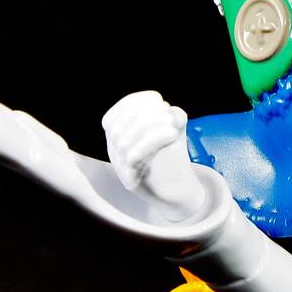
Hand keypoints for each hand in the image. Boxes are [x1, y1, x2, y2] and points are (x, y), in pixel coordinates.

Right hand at [102, 91, 206, 221]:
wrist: (177, 191)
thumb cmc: (172, 157)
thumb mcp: (171, 130)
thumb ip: (170, 116)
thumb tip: (171, 112)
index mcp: (118, 136)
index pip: (116, 113)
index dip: (136, 101)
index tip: (159, 100)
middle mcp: (113, 151)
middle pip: (119, 125)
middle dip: (146, 113)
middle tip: (168, 115)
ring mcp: (120, 167)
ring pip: (125, 139)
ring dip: (152, 125)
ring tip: (172, 126)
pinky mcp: (130, 179)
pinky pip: (133, 156)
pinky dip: (154, 139)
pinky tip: (172, 135)